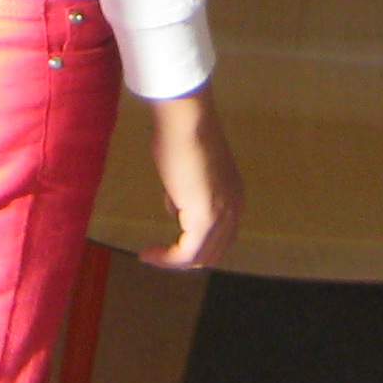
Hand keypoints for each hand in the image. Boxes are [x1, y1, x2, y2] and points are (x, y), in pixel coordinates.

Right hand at [140, 88, 242, 271]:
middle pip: (212, 251)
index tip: (168, 242)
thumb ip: (185, 192)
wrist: (186, 121)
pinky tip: (148, 254)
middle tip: (158, 254)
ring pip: (200, 256)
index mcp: (234, 197)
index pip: (219, 235)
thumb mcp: (185, 171)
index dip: (195, 244)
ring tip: (151, 256)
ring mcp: (222, 217)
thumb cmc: (181, 135)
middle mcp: (234, 211)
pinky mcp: (204, 221)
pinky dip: (167, 259)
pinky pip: (186, 254)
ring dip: (174, 261)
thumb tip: (177, 208)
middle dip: (184, 257)